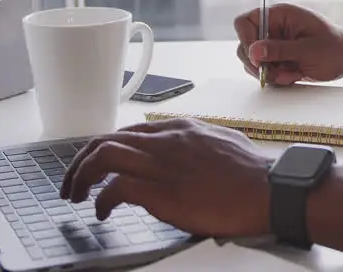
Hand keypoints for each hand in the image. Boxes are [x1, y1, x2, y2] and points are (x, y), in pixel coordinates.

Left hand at [60, 117, 272, 237]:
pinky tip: (102, 212)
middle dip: (81, 161)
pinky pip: (115, 188)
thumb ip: (199, 145)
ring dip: (81, 176)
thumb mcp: (223, 143)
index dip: (106, 149)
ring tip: (75, 195)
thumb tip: (189, 155)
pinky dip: (102, 200)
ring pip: (102, 155)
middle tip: (73, 182)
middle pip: (106, 140)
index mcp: (181, 129)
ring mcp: (162, 165)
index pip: (128, 132)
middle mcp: (166, 141)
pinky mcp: (161, 191)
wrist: (270, 188)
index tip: (98, 166)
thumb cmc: (254, 173)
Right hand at [234, 3, 342, 85]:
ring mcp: (274, 43)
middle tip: (276, 73)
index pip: (245, 22)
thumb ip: (280, 50)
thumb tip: (253, 51)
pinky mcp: (277, 58)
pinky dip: (275, 77)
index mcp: (280, 15)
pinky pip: (263, 71)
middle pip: (244, 44)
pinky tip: (294, 75)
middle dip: (257, 63)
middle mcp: (273, 27)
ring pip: (252, 61)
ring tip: (291, 74)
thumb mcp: (308, 50)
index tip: (257, 59)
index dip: (246, 40)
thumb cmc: (334, 49)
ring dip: (268, 73)